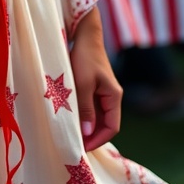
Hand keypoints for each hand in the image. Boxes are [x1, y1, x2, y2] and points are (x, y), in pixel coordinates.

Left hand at [70, 9, 122, 152]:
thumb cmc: (84, 57)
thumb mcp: (83, 84)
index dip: (98, 140)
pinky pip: (89, 108)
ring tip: (70, 135)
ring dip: (85, 127)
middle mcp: (111, 97)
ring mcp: (102, 92)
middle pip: (104, 124)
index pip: (112, 127)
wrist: (83, 34)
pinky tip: (69, 120)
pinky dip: (81, 116)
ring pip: (96, 117)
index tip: (83, 148)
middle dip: (91, 136)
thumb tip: (87, 134)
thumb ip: (86, 109)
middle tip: (73, 145)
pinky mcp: (93, 88)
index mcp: (114, 97)